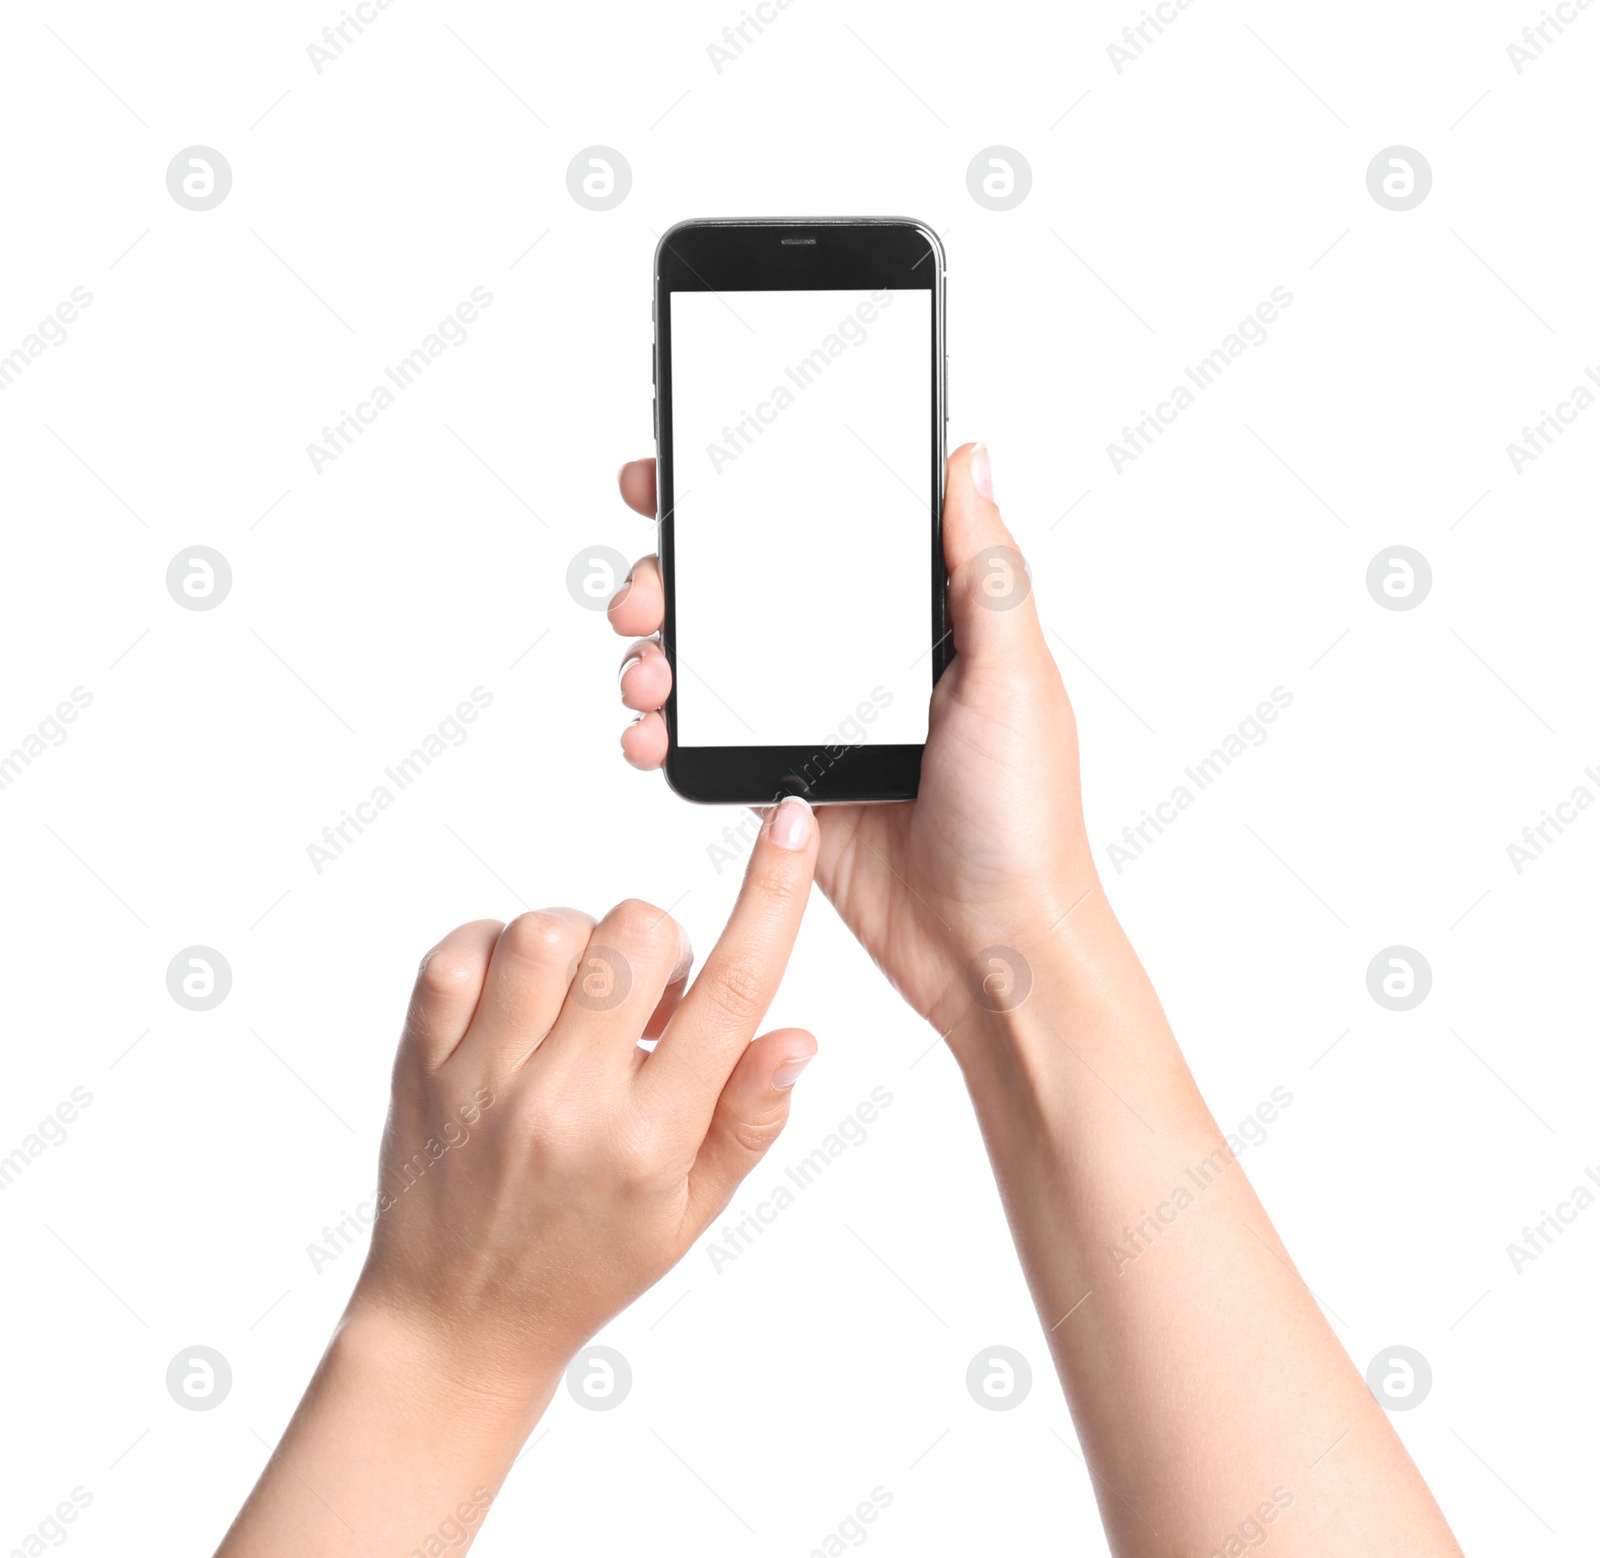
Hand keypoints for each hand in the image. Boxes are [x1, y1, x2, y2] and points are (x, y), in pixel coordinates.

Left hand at [345, 797, 819, 1393]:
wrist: (457, 1322)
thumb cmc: (587, 1263)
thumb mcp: (694, 1211)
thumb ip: (748, 1117)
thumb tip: (795, 1034)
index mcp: (651, 1139)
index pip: (732, 994)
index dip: (773, 895)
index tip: (790, 825)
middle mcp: (568, 1103)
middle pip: (636, 936)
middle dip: (657, 944)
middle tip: (644, 999)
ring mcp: (486, 1080)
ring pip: (546, 930)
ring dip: (577, 944)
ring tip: (576, 1000)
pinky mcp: (422, 1062)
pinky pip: (459, 951)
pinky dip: (494, 949)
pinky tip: (515, 997)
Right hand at [609, 443, 1101, 1029]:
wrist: (992, 947)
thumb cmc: (1026, 817)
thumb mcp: (1016, 677)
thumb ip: (984, 572)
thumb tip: (969, 456)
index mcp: (920, 618)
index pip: (824, 528)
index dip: (748, 495)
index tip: (677, 477)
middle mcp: (862, 659)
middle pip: (745, 590)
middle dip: (676, 579)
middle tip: (640, 597)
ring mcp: (817, 722)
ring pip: (713, 662)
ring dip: (658, 654)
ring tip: (642, 673)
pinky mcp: (785, 784)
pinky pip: (708, 740)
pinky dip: (664, 730)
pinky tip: (647, 734)